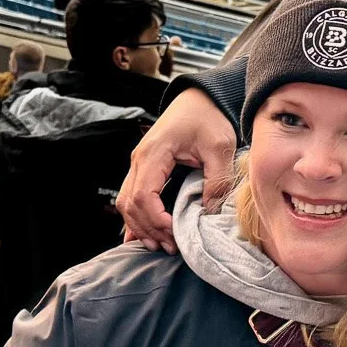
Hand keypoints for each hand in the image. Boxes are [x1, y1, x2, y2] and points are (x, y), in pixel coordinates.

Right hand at [116, 86, 235, 251]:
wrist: (199, 100)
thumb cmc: (208, 118)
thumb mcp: (220, 146)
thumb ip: (217, 178)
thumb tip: (210, 211)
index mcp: (154, 153)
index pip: (143, 195)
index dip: (156, 220)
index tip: (175, 233)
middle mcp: (139, 160)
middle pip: (130, 204)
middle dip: (149, 229)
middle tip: (171, 247)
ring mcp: (138, 164)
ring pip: (126, 203)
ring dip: (141, 226)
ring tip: (162, 245)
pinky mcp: (144, 169)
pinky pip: (130, 197)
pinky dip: (135, 218)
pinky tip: (143, 236)